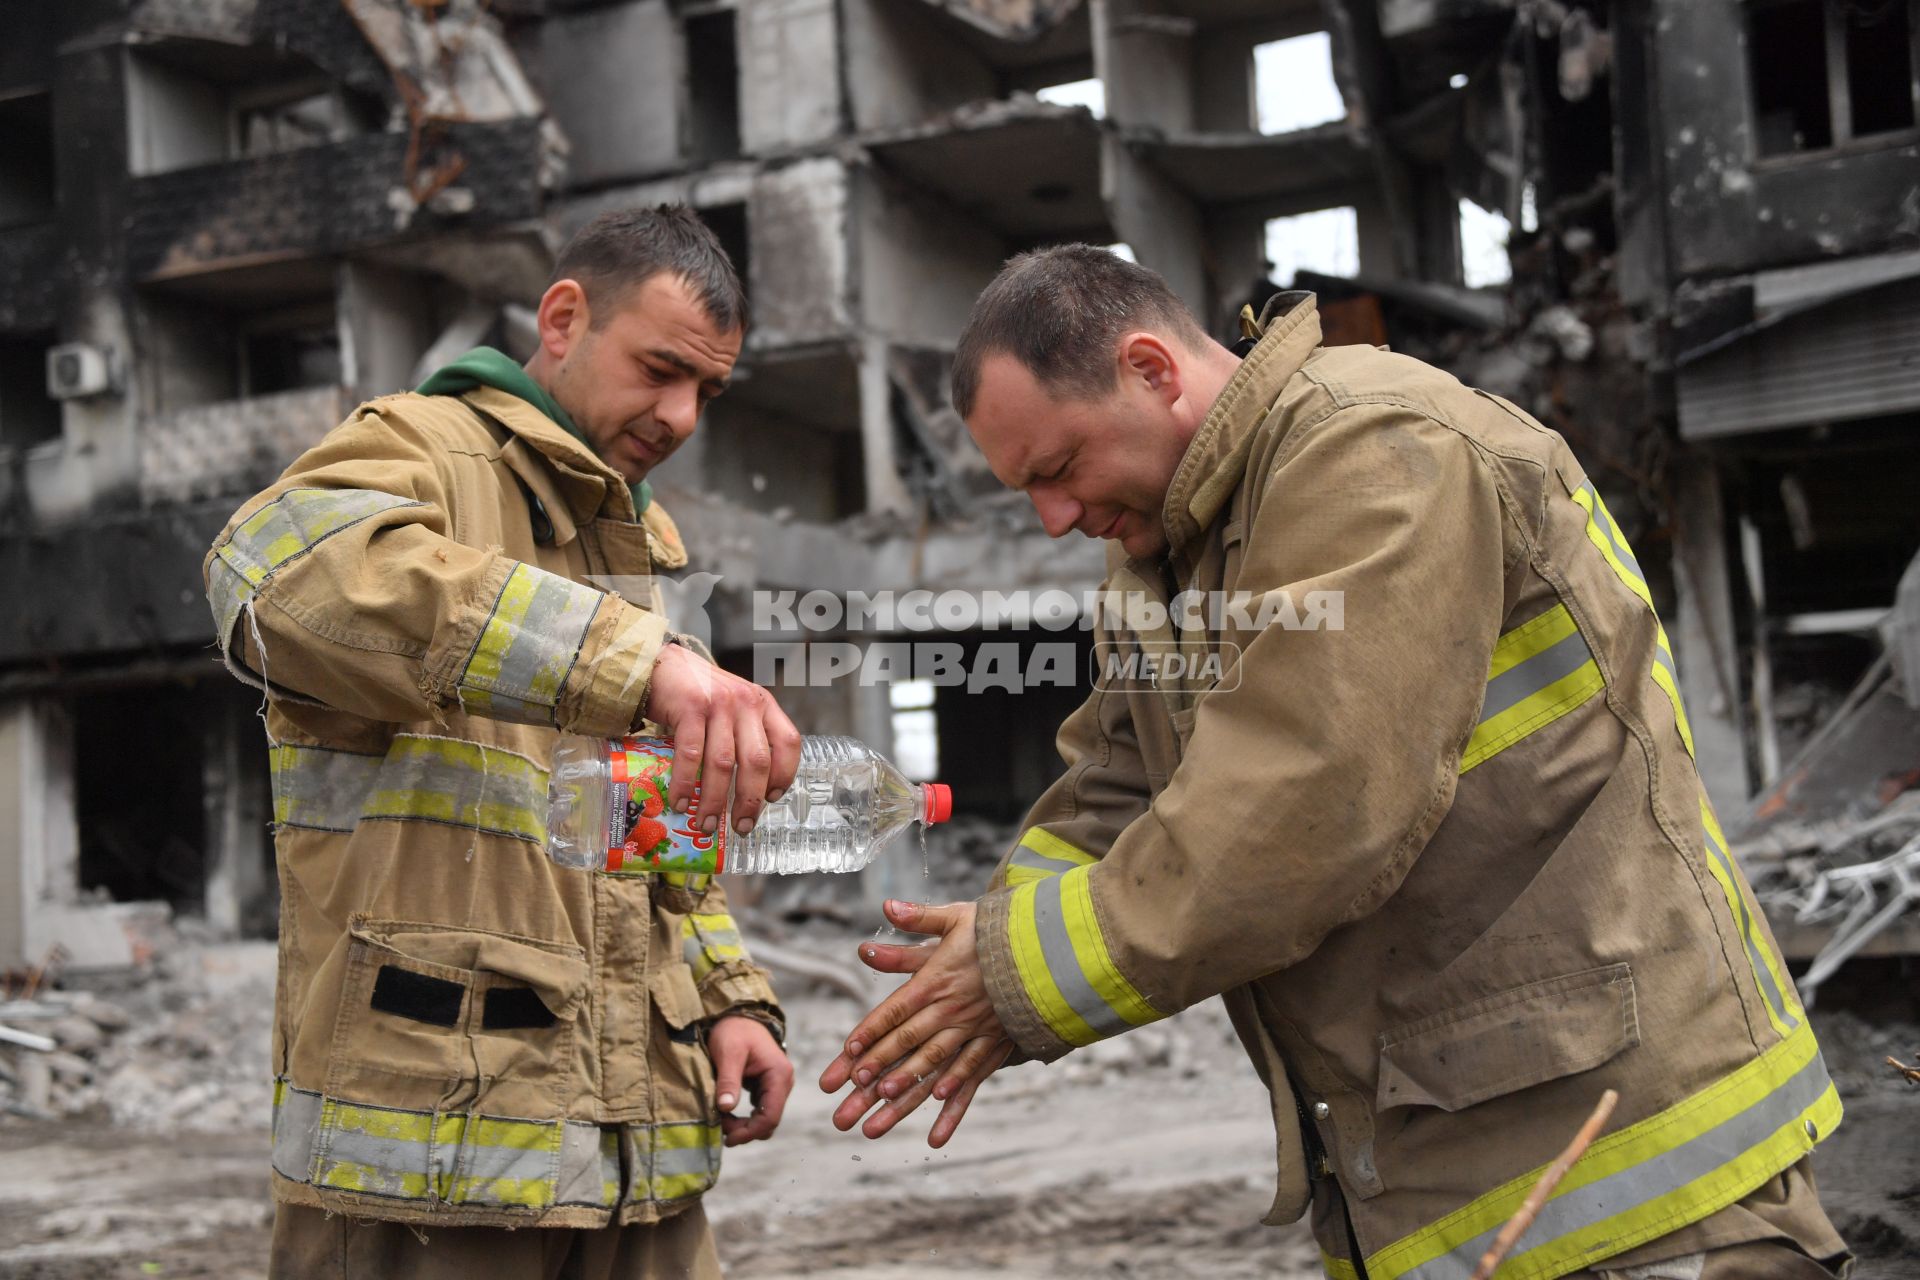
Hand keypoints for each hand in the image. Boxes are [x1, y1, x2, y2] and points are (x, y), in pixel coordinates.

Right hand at [644, 642, 800, 836]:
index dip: (785, 774)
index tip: (772, 799)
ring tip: (706, 824)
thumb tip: (747, 792)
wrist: (664, 665)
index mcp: (763, 705)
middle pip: (757, 761)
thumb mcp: (733, 708)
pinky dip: (686, 784)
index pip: (789, 742)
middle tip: (742, 827)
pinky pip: (691, 755)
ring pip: (723, 764)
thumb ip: (744, 736)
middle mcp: (746, 703)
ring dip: (715, 801)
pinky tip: (681, 802)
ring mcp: (719, 704)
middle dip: (750, 801)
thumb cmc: (699, 695)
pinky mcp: (690, 707)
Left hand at [707, 1014, 792, 1146]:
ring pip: (765, 1118)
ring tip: (721, 1119)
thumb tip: (725, 1108)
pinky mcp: (768, 1087)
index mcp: (779, 1075)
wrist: (738, 1015)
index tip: (728, 1138)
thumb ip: (728, 1080)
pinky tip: (727, 1114)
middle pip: (769, 1120)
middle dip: (745, 1130)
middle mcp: (783, 1082)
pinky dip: (745, 1117)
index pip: (770, 1116)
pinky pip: (760, 1110)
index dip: (750, 1132)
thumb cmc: (733, 1031)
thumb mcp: (728, 1053)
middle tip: (720, 1127)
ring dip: (745, 1125)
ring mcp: (777, 1085)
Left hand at [819, 900, 1014, 1146]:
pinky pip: (974, 1072)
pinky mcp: (998, 1040)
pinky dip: (956, 1092)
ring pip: (936, 1063)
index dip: (870, 1031)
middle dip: (877, 1069)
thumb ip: (919, 917)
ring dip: (908, 1087)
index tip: (847, 1053)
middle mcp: (953, 1008)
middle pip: (908, 1042)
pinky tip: (938, 1109)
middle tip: (851, 1094)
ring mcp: (976, 1028)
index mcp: (937, 980)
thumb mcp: (957, 916)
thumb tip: (886, 906)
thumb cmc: (1000, 931)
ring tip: (882, 1108)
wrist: (1053, 947)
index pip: (895, 1009)